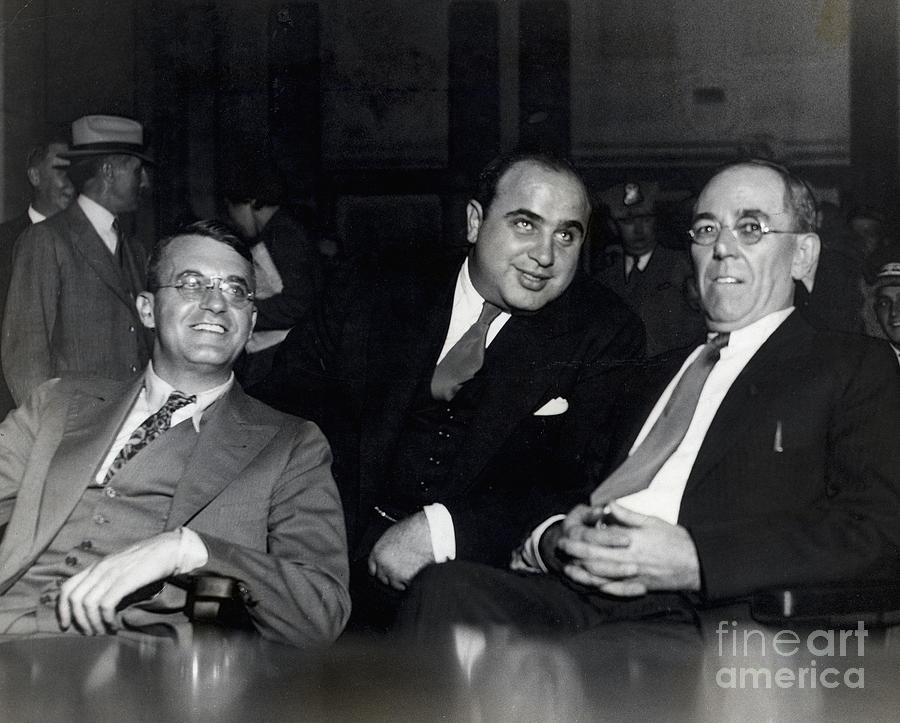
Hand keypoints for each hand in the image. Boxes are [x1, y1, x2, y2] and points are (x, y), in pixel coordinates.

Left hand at [57, 531, 181, 634]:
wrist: (170, 548)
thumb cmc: (148, 560)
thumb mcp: (120, 567)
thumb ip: (107, 579)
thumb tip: (96, 603)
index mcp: (97, 565)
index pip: (67, 587)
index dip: (62, 610)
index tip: (66, 625)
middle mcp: (100, 568)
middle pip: (74, 599)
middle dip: (78, 621)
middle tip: (90, 632)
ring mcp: (112, 573)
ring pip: (88, 604)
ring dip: (92, 623)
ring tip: (102, 631)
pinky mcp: (125, 580)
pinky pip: (106, 604)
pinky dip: (106, 619)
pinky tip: (114, 624)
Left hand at [367, 511, 433, 590]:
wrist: (427, 532)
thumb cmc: (413, 529)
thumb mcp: (392, 534)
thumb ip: (386, 547)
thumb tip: (388, 553)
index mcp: (378, 553)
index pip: (372, 568)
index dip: (378, 569)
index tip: (383, 571)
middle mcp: (383, 565)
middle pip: (382, 578)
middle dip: (390, 575)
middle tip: (400, 569)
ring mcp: (394, 574)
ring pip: (395, 584)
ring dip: (400, 581)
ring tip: (410, 570)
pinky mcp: (407, 579)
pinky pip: (408, 585)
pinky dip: (411, 582)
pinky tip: (416, 571)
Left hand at [556, 503, 700, 596]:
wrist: (697, 563)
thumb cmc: (675, 539)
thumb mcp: (652, 521)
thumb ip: (628, 515)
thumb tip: (609, 505)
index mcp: (631, 541)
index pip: (599, 540)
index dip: (581, 538)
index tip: (568, 534)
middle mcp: (629, 559)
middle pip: (594, 559)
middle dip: (575, 554)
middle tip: (562, 549)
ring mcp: (633, 576)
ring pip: (601, 577)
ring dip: (582, 573)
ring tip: (569, 569)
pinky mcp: (639, 587)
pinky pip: (616, 590)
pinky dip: (600, 588)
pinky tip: (590, 585)